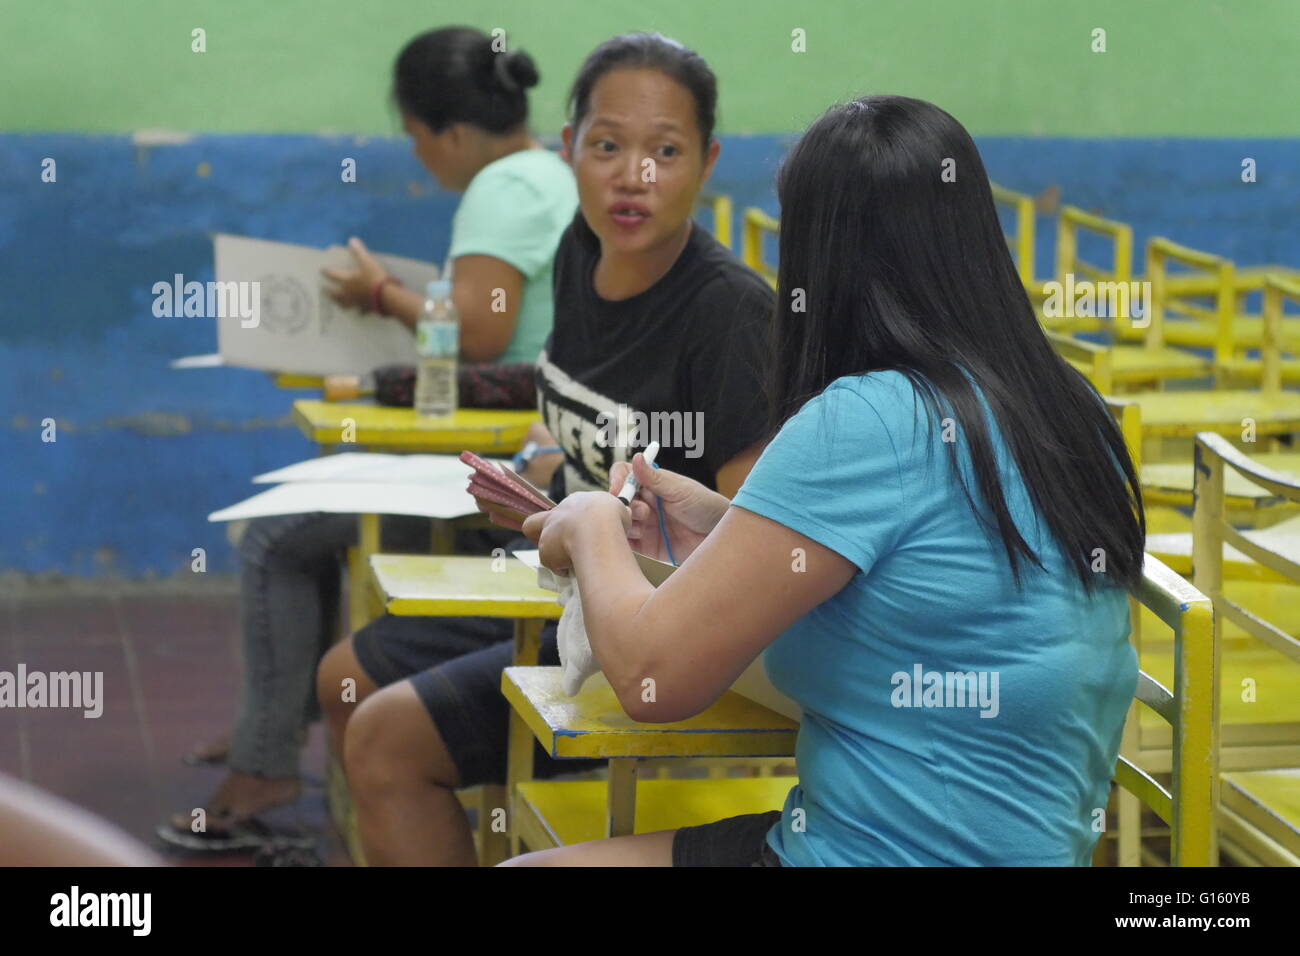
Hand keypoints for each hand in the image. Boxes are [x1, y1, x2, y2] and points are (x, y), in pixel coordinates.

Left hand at [321, 237, 388, 311]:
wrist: (386, 296)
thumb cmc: (374, 277)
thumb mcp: (367, 261)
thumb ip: (358, 251)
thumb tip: (352, 240)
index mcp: (347, 280)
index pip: (333, 275)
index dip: (327, 272)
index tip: (322, 270)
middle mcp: (348, 293)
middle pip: (335, 293)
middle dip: (329, 291)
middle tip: (325, 290)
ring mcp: (356, 302)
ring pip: (344, 304)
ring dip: (339, 303)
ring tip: (337, 303)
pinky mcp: (365, 309)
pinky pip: (360, 310)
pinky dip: (358, 310)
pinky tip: (359, 312)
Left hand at [521, 492, 628, 575]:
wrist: (597, 528)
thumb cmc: (610, 516)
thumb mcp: (618, 510)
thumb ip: (613, 514)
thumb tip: (620, 517)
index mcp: (575, 501)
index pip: (566, 509)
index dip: (571, 520)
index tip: (582, 530)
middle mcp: (556, 515)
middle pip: (536, 523)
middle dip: (548, 536)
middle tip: (566, 547)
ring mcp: (548, 534)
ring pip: (543, 546)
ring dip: (557, 555)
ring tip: (576, 563)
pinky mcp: (546, 553)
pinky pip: (553, 565)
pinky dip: (562, 570)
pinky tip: (576, 571)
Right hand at [608, 453, 728, 563]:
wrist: (719, 535)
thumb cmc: (705, 506)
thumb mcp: (681, 490)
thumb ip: (655, 478)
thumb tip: (636, 457)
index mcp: (652, 484)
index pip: (625, 475)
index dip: (618, 480)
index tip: (618, 490)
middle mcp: (644, 502)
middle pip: (619, 499)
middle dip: (625, 504)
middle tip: (643, 512)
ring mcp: (644, 524)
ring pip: (620, 521)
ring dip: (627, 522)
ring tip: (645, 526)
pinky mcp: (646, 545)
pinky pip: (627, 543)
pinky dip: (625, 541)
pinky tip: (640, 538)